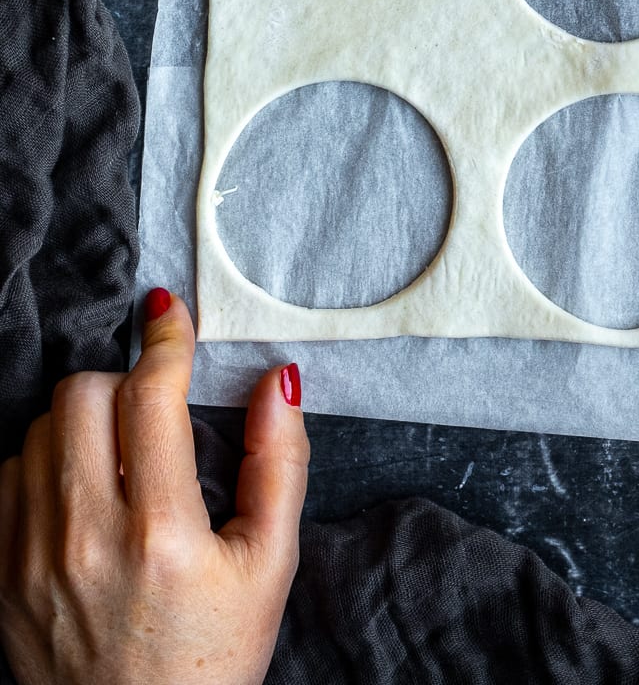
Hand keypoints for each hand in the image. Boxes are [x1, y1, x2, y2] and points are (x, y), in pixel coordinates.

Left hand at [0, 292, 307, 684]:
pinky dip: (43, 466)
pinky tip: (80, 493)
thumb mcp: (270, 563)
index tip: (171, 319)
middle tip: (152, 410)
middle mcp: (86, 539)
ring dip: (83, 422)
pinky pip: (6, 476)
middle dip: (123, 385)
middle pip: (81, 394)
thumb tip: (278, 380)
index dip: (166, 341)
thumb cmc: (211, 656)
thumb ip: (278, 462)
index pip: (150, 394)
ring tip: (120, 455)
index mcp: (161, 533)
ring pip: (39, 429)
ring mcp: (31, 558)